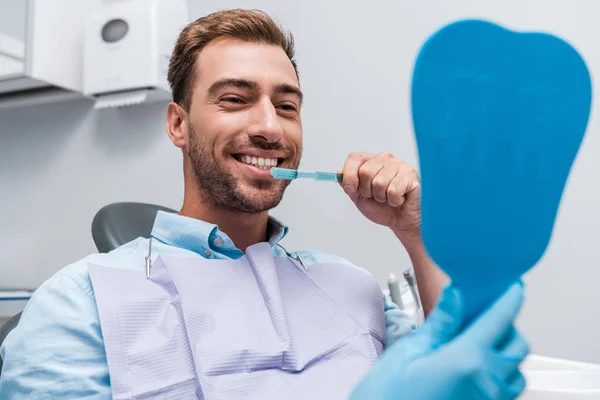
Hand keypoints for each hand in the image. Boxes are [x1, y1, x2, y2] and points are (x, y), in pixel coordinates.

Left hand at [339, 152, 420, 235]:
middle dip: (367, 191)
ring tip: (389, 198)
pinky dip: (394, 200)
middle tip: (377, 196)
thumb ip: (349, 185)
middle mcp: (385, 159)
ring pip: (379, 182)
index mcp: (371, 161)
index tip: (350, 189)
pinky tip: (400, 199)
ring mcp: (399, 165)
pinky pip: (393, 190)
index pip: (354, 158)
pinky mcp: (410, 174)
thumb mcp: (360, 198)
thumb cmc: (383, 208)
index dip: (349, 175)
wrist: (403, 221)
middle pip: (365, 171)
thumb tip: (339, 173)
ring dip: (382, 197)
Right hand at [349, 282, 528, 399]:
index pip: (499, 319)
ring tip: (480, 342)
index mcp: (466, 360)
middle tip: (485, 313)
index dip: (510, 297)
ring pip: (516, 369)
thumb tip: (455, 294)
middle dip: (507, 324)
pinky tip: (477, 368)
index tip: (512, 285)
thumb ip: (440, 322)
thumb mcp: (409, 352)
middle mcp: (486, 382)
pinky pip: (507, 390)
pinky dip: (501, 374)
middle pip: (517, 344)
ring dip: (505, 352)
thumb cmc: (388, 397)